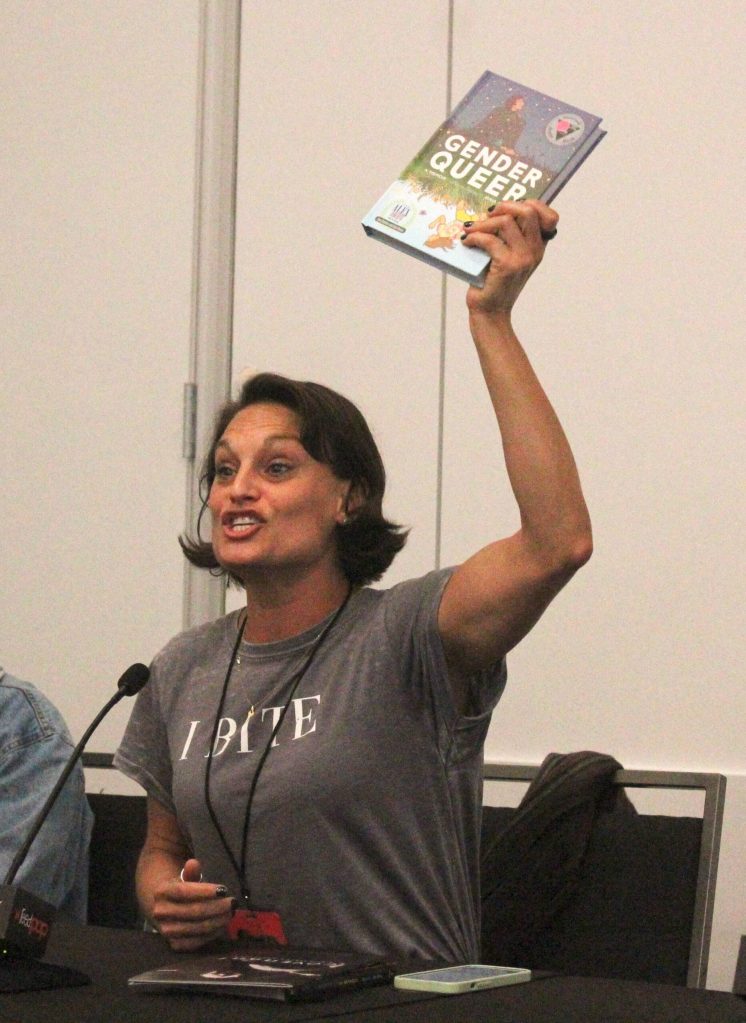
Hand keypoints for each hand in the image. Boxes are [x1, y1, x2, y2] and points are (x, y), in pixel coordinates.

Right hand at [150, 857, 234, 951]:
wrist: (163, 907)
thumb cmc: (180, 889)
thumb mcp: (184, 877)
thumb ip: (191, 871)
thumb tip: (193, 863)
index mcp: (162, 892)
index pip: (184, 892)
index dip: (205, 891)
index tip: (224, 889)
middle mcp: (161, 913)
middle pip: (193, 911)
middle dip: (217, 907)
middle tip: (233, 902)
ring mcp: (167, 931)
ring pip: (197, 927)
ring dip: (218, 921)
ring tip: (231, 912)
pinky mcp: (175, 944)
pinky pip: (197, 941)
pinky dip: (213, 933)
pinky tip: (223, 924)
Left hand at [461, 200, 557, 317]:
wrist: (490, 311)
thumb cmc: (494, 283)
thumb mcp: (507, 256)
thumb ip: (509, 236)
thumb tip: (493, 210)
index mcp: (538, 247)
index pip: (550, 216)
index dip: (530, 204)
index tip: (507, 209)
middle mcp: (535, 251)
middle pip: (529, 211)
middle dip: (505, 206)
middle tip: (488, 214)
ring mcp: (523, 258)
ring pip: (506, 222)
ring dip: (484, 223)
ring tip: (471, 230)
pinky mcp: (507, 265)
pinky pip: (490, 240)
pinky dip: (474, 237)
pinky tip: (467, 242)